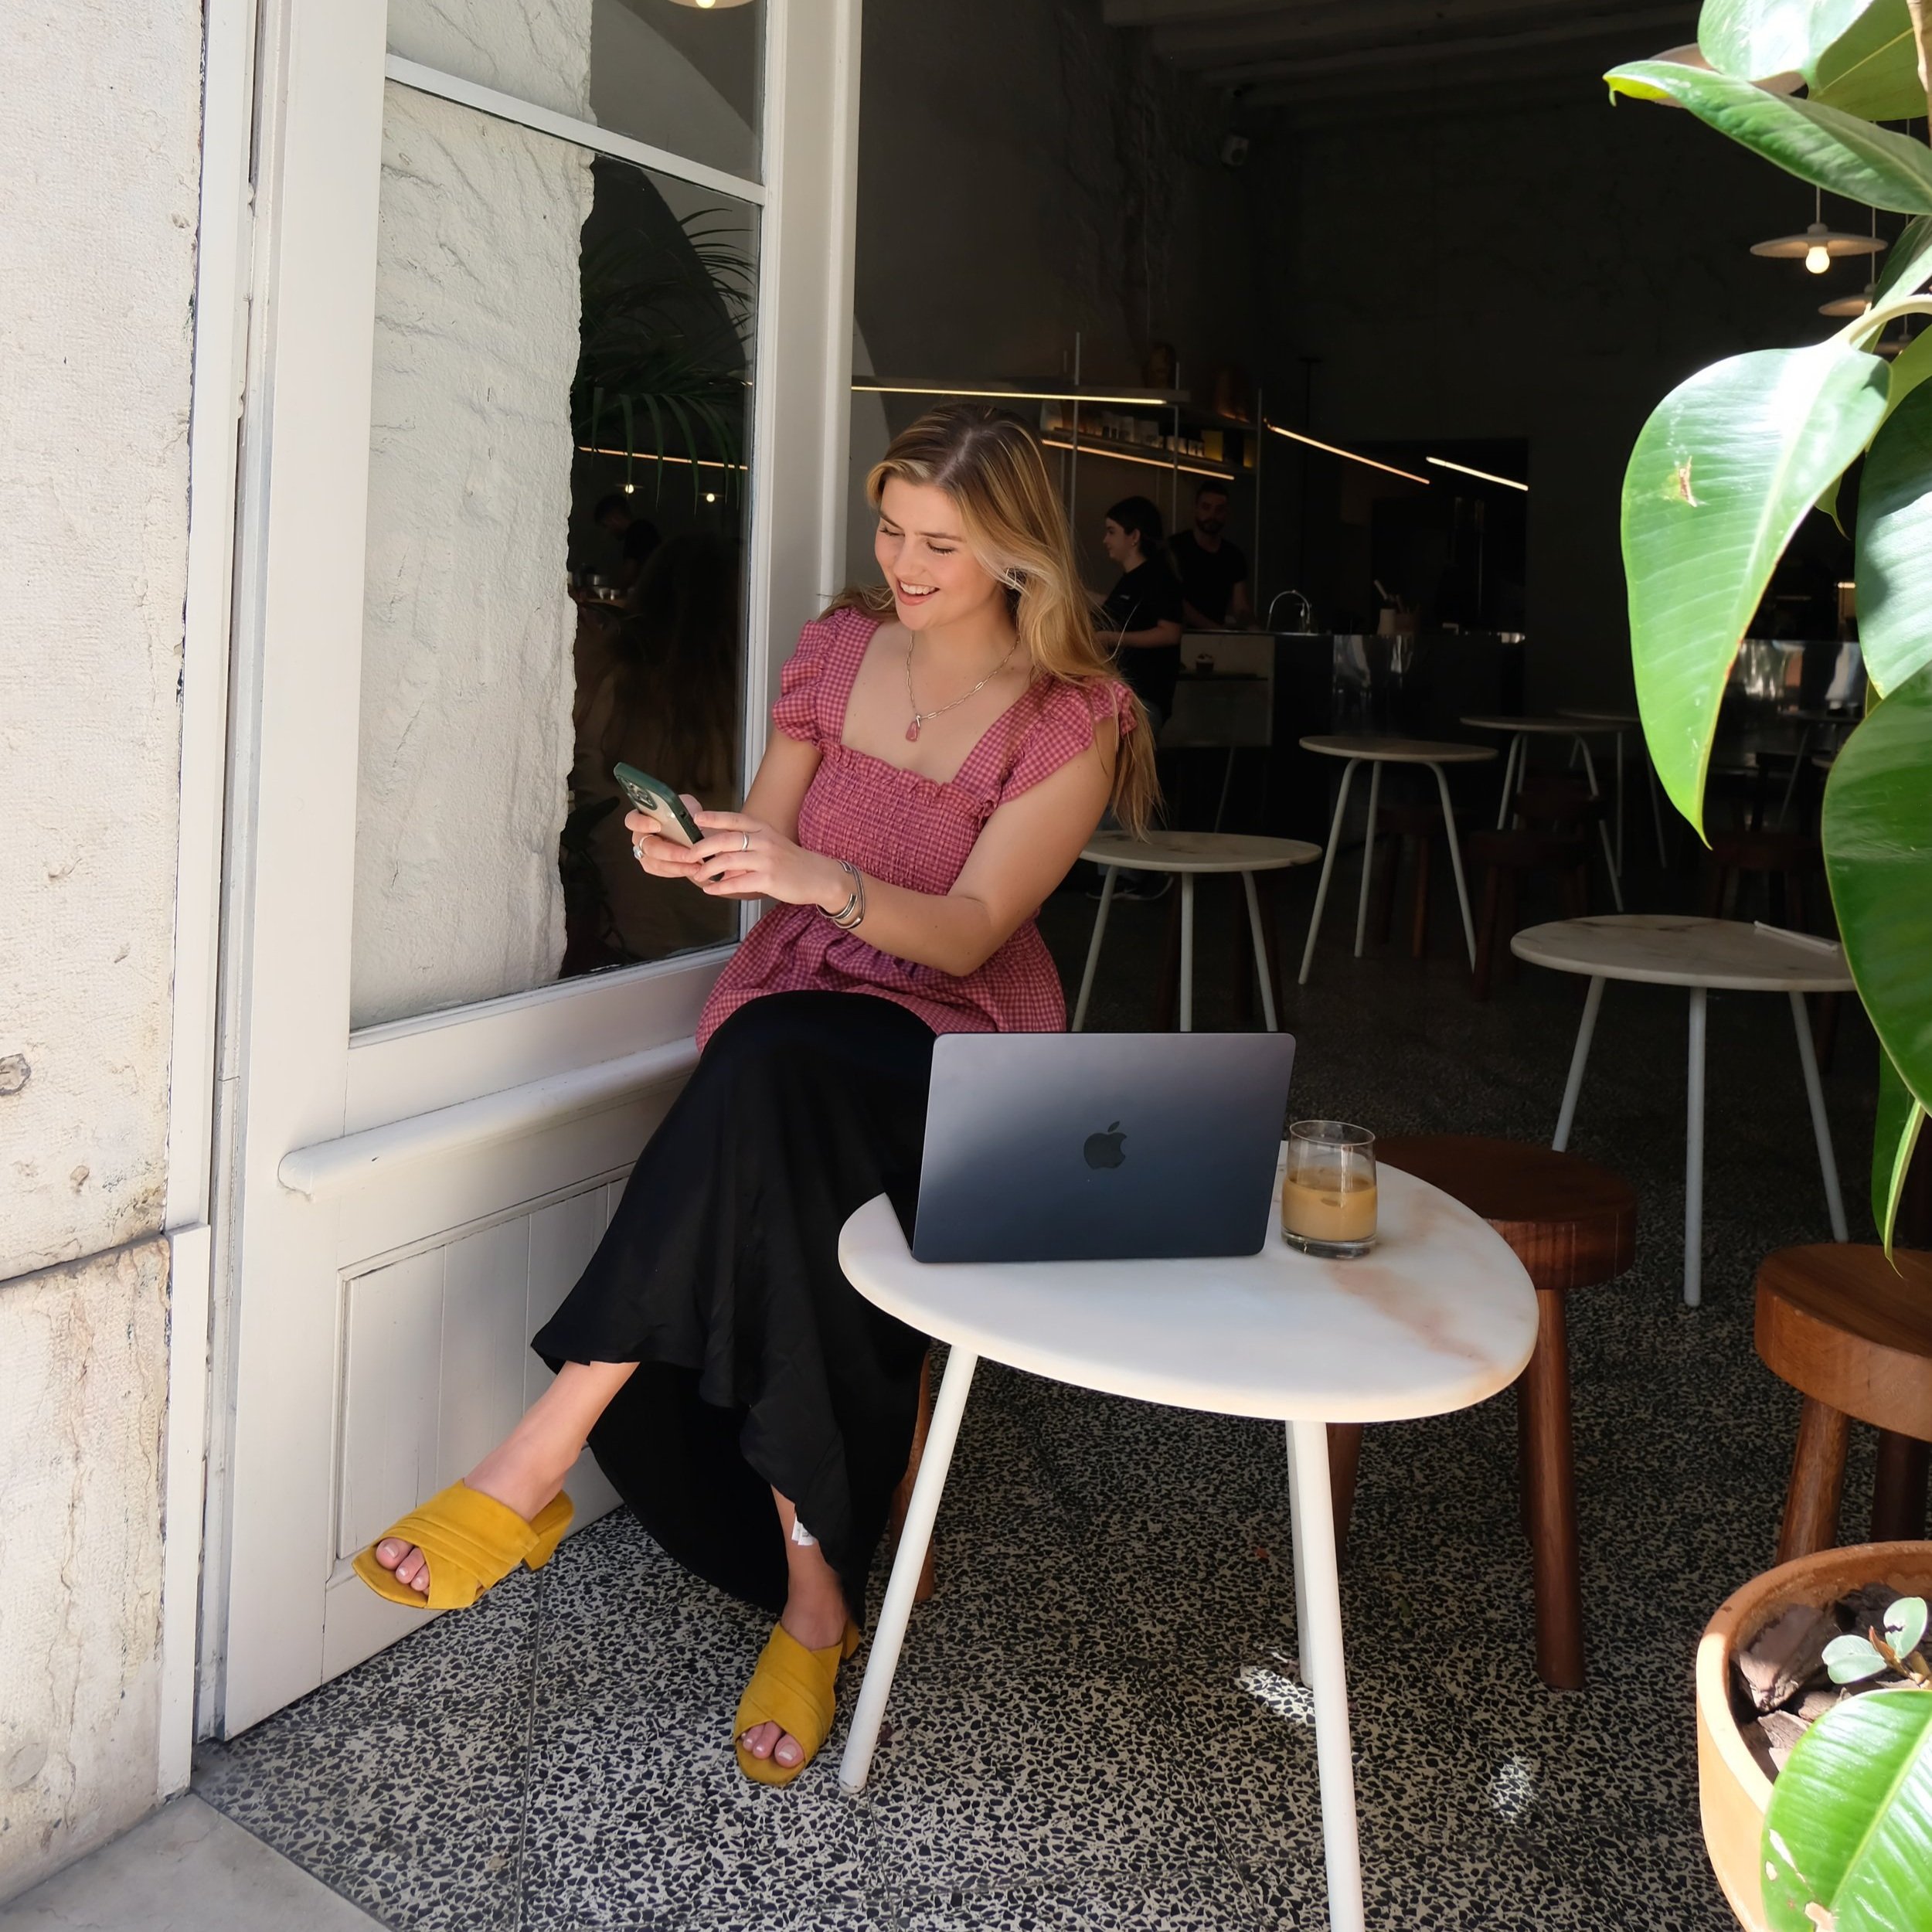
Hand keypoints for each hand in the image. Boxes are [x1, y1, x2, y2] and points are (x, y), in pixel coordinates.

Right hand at [625, 798, 710, 883]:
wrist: (695, 831)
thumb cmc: (686, 816)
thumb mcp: (687, 806)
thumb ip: (684, 810)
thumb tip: (690, 817)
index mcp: (642, 817)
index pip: (633, 820)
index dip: (642, 823)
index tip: (658, 825)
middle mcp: (640, 836)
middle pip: (649, 847)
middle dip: (671, 852)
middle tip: (689, 853)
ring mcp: (645, 853)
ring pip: (657, 863)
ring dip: (678, 865)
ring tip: (696, 865)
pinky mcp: (654, 866)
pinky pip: (663, 871)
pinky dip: (680, 871)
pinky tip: (693, 869)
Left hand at [684, 809, 848, 910]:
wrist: (819, 877)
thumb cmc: (791, 862)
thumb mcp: (770, 845)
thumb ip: (745, 847)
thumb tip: (717, 856)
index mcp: (763, 829)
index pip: (734, 820)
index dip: (714, 817)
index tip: (696, 819)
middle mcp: (764, 840)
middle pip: (726, 840)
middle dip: (702, 848)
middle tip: (687, 856)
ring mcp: (766, 859)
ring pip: (729, 861)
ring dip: (708, 869)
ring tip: (698, 875)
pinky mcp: (769, 879)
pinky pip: (738, 882)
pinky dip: (721, 886)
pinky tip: (711, 889)